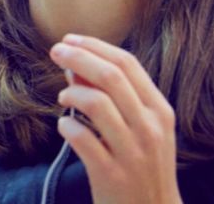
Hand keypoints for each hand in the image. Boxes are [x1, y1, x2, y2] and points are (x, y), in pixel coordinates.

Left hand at [49, 34, 182, 203]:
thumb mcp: (139, 127)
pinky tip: (65, 126)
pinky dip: (67, 126)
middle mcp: (150, 128)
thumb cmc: (142, 164)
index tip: (69, 39)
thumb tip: (75, 66)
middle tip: (55, 52)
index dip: (94, 46)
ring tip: (63, 97)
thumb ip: (113, 96)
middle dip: (78, 58)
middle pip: (110, 76)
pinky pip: (82, 138)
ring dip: (71, 93)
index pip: (127, 63)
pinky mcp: (112, 175)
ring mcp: (133, 152)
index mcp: (159, 110)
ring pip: (96, 103)